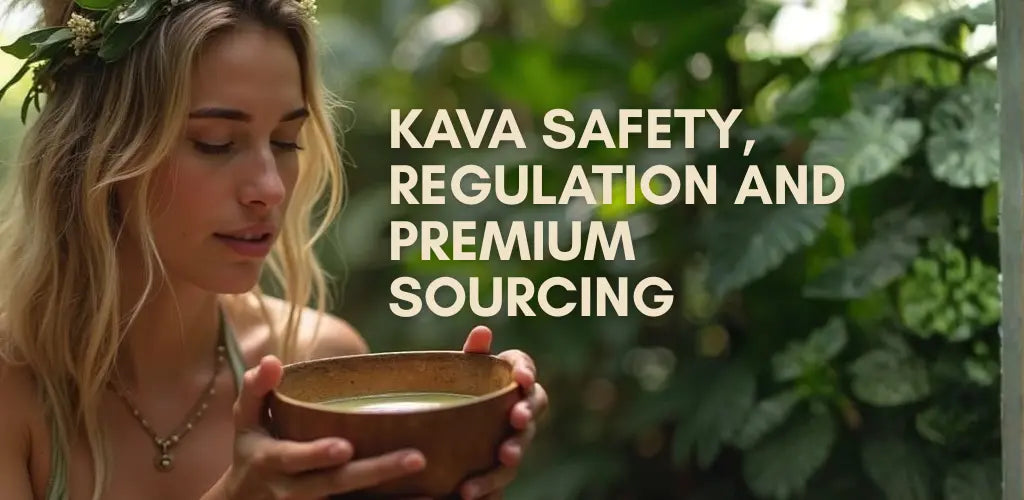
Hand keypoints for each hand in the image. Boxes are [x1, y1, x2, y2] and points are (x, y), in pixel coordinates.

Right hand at [214, 356, 430, 499]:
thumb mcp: (244, 422)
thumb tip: (271, 360)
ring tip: (434, 492)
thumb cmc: (251, 452)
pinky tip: (430, 499)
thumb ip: (256, 390)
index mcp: (273, 461)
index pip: (294, 459)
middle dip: (376, 473)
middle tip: (416, 458)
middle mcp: (294, 490)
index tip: (345, 447)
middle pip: (337, 485)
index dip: (317, 454)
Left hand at [460, 326, 548, 499]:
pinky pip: (501, 476)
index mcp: (510, 378)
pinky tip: (470, 491)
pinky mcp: (501, 466)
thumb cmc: (460, 394)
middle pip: (533, 404)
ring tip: (503, 457)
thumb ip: (472, 354)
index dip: (526, 371)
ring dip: (515, 449)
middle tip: (517, 417)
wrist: (445, 438)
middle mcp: (519, 406)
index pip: (524, 367)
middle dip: (528, 410)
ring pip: (521, 442)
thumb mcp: (460, 374)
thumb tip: (483, 330)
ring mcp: (514, 437)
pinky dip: (488, 485)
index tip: (521, 378)